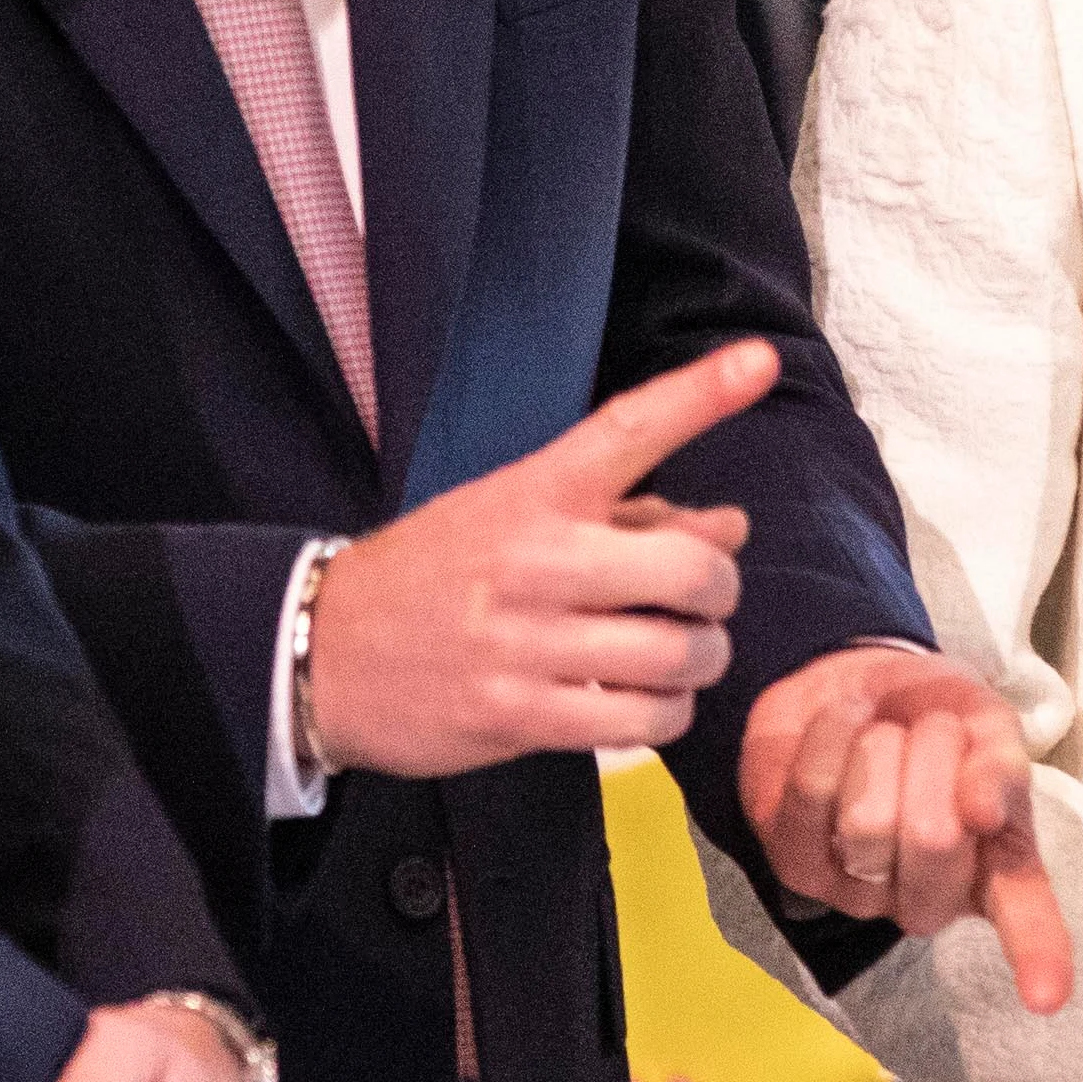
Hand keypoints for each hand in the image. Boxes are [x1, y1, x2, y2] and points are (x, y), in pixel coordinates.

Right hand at [306, 342, 774, 778]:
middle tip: (701, 601)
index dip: (701, 395)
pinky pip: (642, 720)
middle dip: (720, 592)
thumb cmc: (438, 574)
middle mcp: (534, 559)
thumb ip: (627, 516)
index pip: (626, 429)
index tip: (759, 361)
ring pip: (678, 654)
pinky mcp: (519, 716)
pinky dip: (665, 713)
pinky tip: (643, 700)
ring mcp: (525, 642)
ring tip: (677, 654)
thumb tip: (732, 525)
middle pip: (691, 571)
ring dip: (700, 659)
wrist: (323, 651)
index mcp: (532, 492)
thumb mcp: (515, 517)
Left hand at [738, 642, 1073, 1013]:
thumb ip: (999, 762)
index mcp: (994, 867)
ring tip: (886, 730)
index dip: (1039, 956)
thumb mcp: (987, 724)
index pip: (1024, 919)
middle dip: (936, 751)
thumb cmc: (934, 718)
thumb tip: (987, 810)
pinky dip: (832, 736)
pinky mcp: (795, 865)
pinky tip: (844, 722)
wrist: (852, 686)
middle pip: (934, 838)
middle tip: (937, 727)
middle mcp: (929, 898)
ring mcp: (859, 890)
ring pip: (869, 818)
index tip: (1047, 998)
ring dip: (882, 743)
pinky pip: (813, 795)